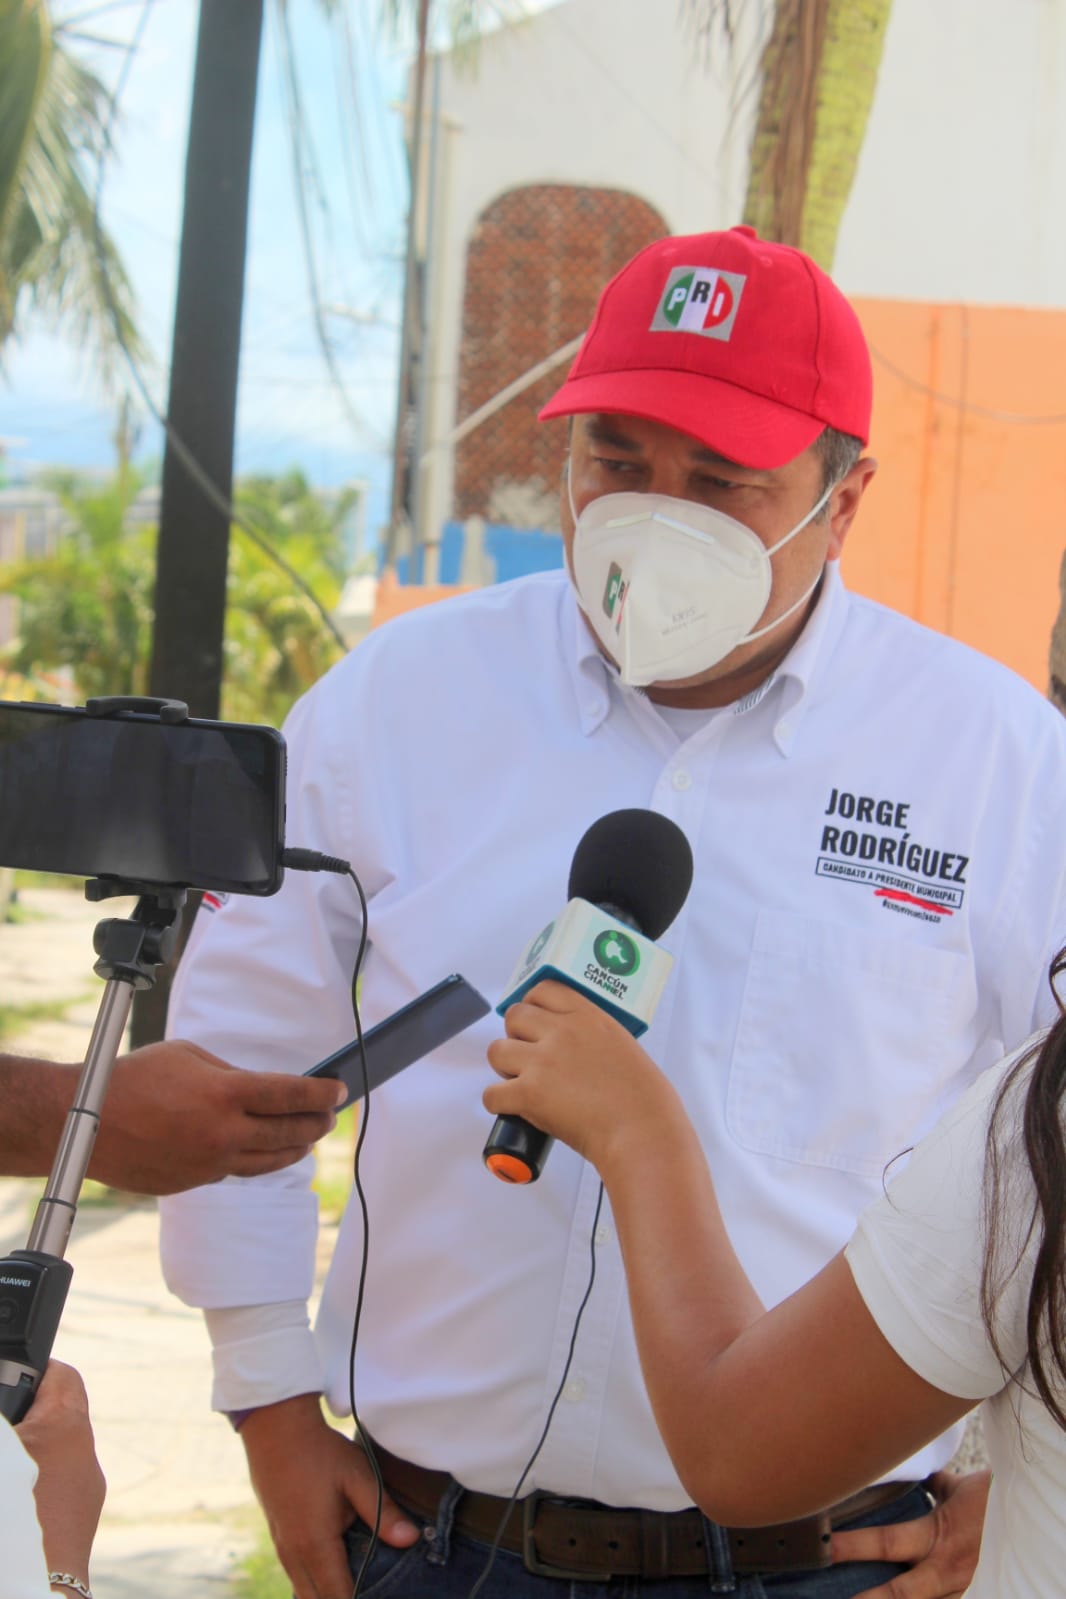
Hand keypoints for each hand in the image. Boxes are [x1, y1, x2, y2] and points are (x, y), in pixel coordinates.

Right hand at [15, 1361, 105, 1580]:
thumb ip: (6, 1420)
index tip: (10, 1379)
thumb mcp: (3, 1458)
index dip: (33, 1371)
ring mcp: (88, 1487)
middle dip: (27, 1415)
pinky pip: (62, 1485)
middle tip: (7, 1420)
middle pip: (59, 1412)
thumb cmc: (12, 1523)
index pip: (60, 1373)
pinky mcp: (84, 1518)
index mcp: (63, 1425)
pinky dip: (39, 1485)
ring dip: (32, 1453)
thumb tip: (6, 1416)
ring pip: (61, 1452)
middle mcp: (84, 1451)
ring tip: (9, 1466)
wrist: (33, 1591)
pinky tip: (16, 1504)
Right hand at [90, 1040, 345, 1193]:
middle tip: (332, 1115)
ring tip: (309, 1137)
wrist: (88, 1123)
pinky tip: (266, 1151)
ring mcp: (210, 1163)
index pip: (291, 1095)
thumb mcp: (188, 1055)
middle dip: (316, 1122)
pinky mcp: (195, 1183)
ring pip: (269, 1161)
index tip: (340, 1090)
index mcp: (226, 1093)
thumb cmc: (134, 1078)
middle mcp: (224, 1133)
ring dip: (296, 1148)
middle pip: (288, 1132)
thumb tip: (259, 1089)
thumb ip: (230, 1073)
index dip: (321, 1093)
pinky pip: (237, 1171)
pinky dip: (257, 1160)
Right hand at [241, 1395, 419, 1598]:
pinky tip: (331, 1569)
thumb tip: (411, 1540)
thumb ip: (383, 1512)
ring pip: (302, 1590)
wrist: (275, 1428)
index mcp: (316, 1544)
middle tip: (367, 1591)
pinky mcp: (277, 1535)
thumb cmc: (320, 1452)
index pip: (338, 1598)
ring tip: (352, 1586)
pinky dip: (312, 1581)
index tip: (376, 1598)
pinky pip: (295, 1573)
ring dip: (325, 1594)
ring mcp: (282, 1546)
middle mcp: (294, 1554)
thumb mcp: (357, 1476)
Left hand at [483, 980, 681, 1172]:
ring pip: (497, 1051)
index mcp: (588, 1016)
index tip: (534, 1023)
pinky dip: (498, 1103)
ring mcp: (543, 1061)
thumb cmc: (644, 1100)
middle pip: (514, 1017)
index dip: (533, 1006)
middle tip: (529, 1058)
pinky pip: (491, 1093)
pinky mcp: (529, 1093)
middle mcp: (562, 1032)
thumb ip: (593, 1037)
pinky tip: (514, 1109)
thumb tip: (573, 1048)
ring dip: (505, 1068)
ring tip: (522, 1084)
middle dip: (516, 1037)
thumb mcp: (622, 1047)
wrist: (642, 1132)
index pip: (543, 990)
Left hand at [830, 1470, 989, 1597]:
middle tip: (831, 1596)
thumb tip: (917, 1474)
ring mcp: (961, 1592)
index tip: (823, 1547)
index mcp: (938, 1536)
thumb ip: (935, 1485)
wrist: (1038, 1525)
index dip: (851, 1546)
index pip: (885, 1543)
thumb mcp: (964, 1488)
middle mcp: (947, 1571)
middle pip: (898, 1592)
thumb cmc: (1000, 1502)